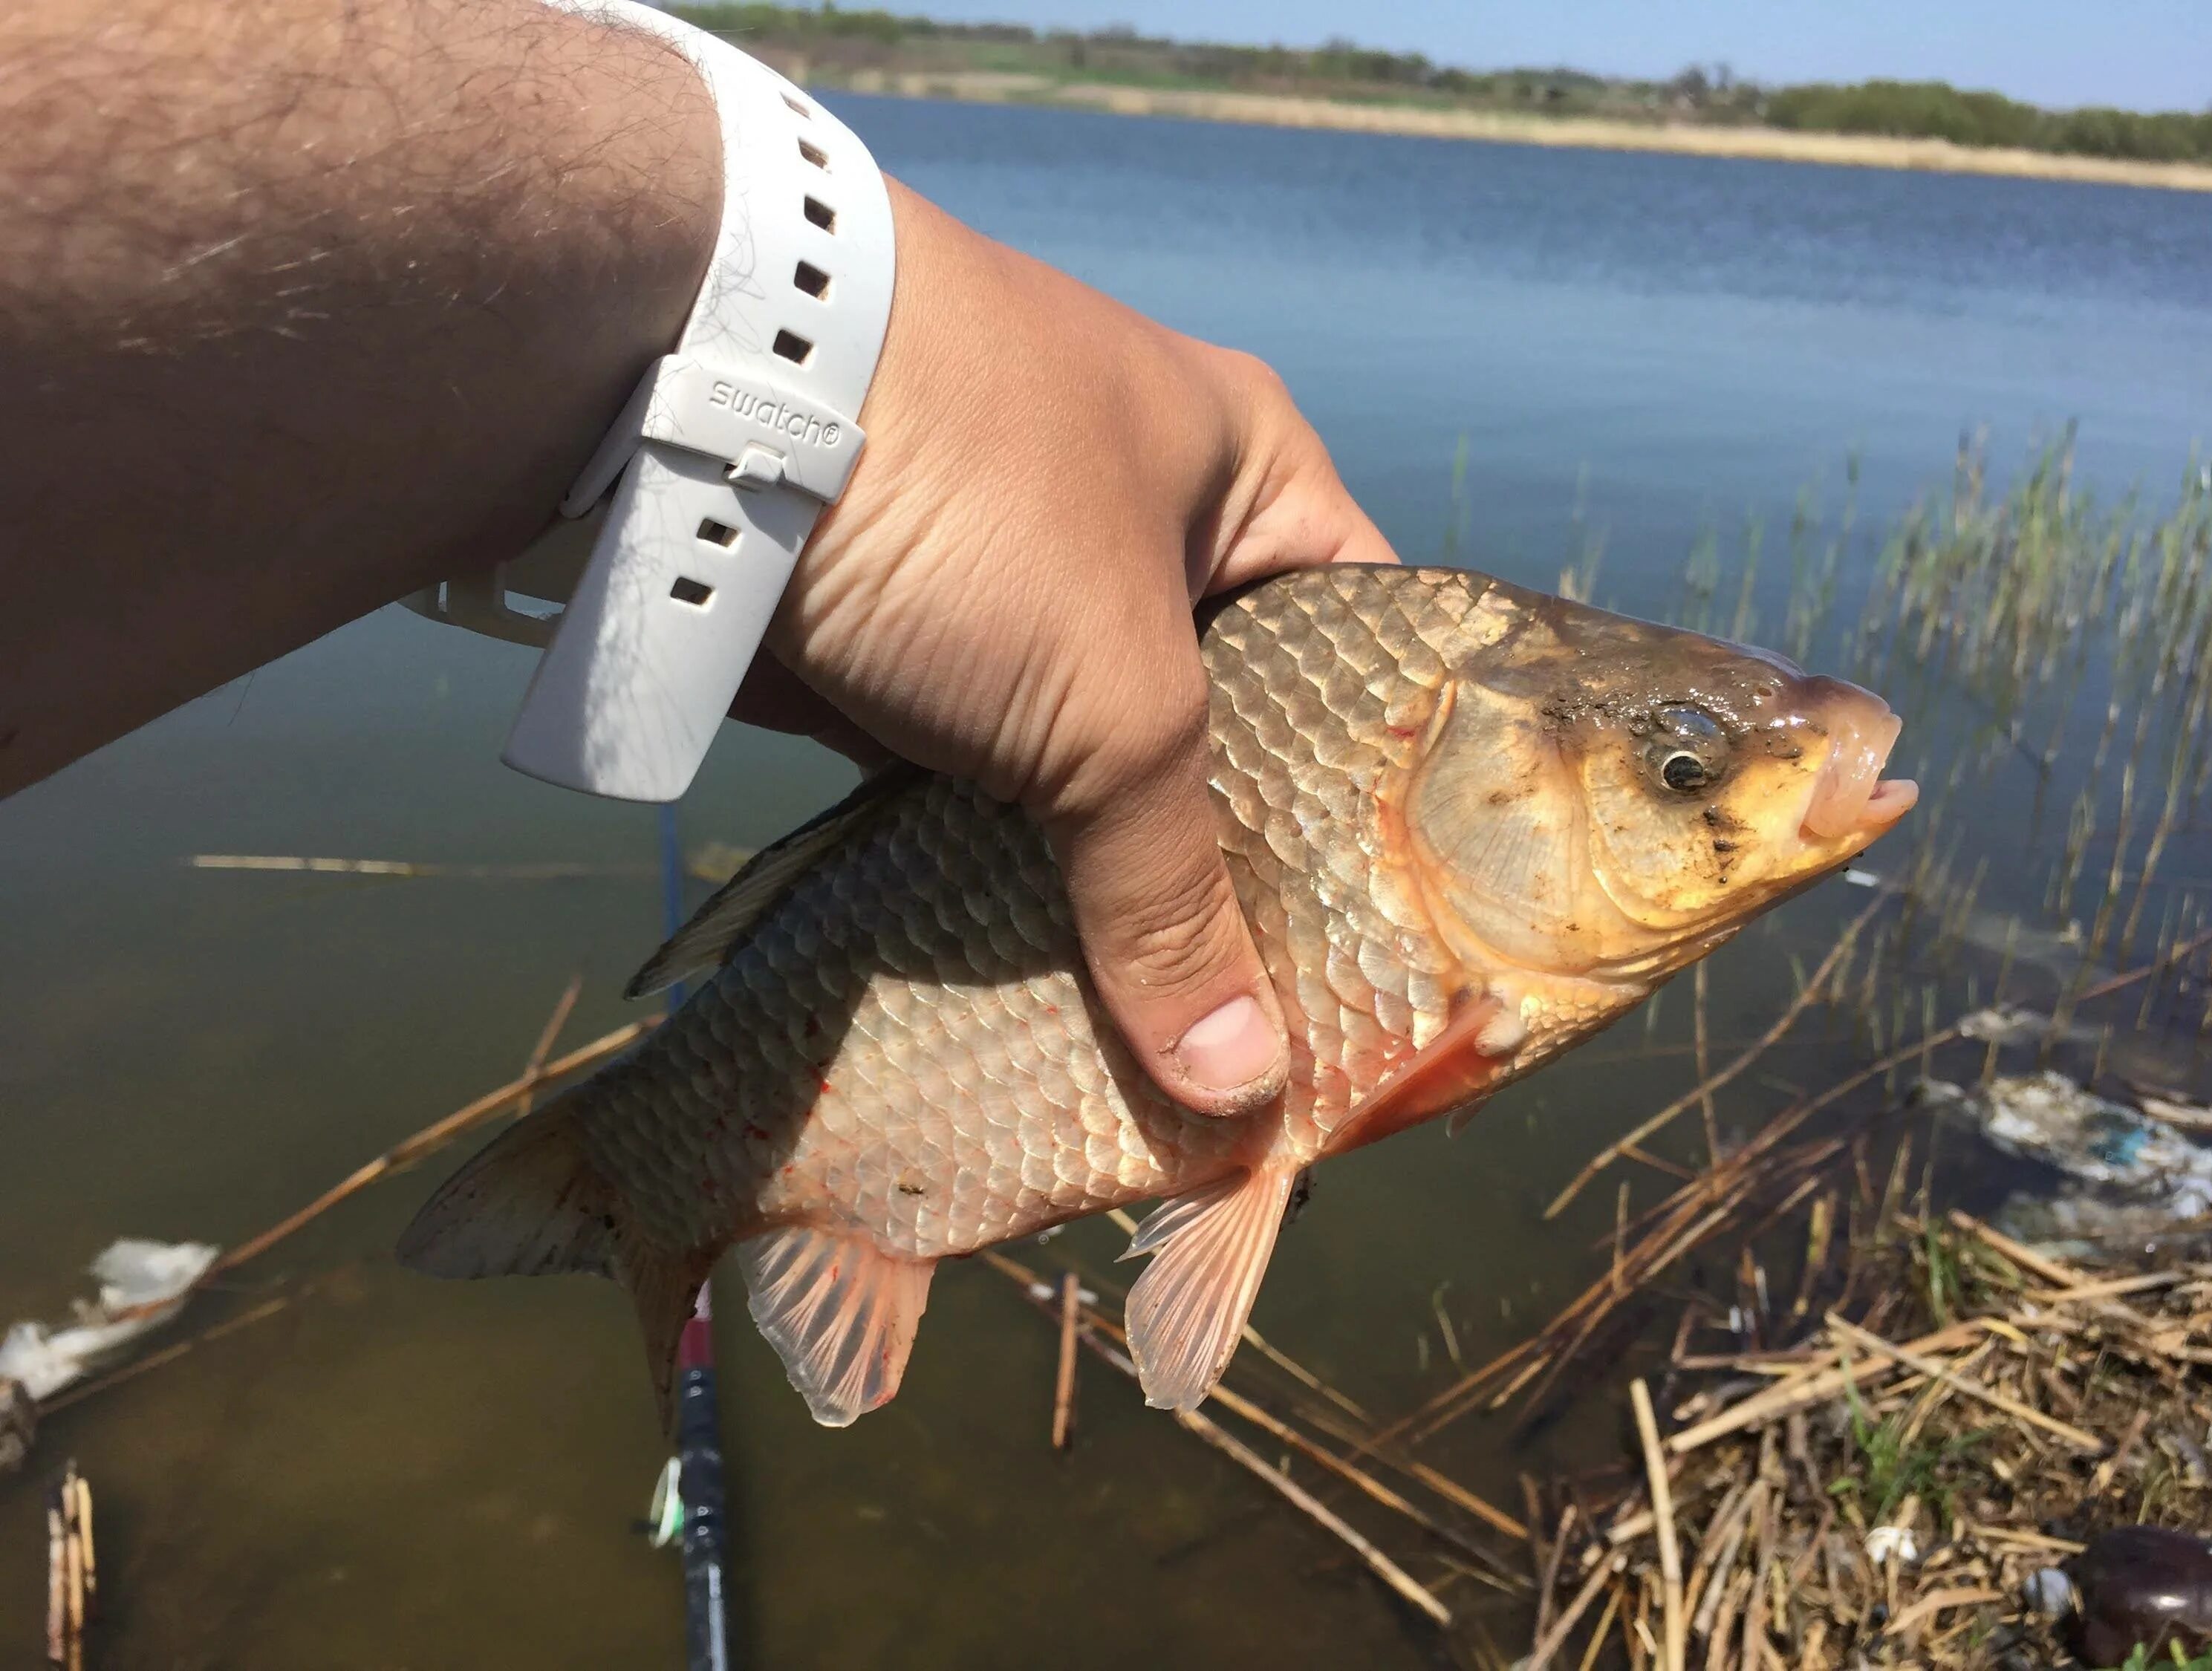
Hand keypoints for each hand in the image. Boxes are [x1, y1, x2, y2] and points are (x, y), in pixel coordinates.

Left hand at [736, 183, 1398, 1118]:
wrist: (687, 402)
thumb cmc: (972, 501)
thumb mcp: (1114, 699)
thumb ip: (1174, 892)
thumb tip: (1236, 1083)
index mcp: (1248, 475)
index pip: (1369, 649)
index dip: (1391, 797)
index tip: (1401, 946)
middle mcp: (1146, 528)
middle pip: (1232, 735)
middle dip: (1241, 878)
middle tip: (1284, 1036)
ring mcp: (1019, 596)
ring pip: (1098, 777)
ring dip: (1113, 896)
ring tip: (1172, 1051)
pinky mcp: (911, 661)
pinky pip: (987, 794)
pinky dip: (1003, 881)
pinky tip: (1039, 994)